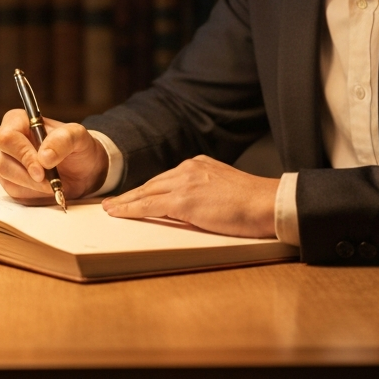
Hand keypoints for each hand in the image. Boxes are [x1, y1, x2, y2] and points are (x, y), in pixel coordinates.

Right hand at [0, 110, 109, 204]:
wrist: (81, 168)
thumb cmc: (77, 146)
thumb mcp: (78, 137)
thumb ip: (63, 140)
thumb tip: (44, 157)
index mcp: (16, 120)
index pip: (8, 138)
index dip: (23, 155)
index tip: (42, 170)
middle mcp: (3, 140)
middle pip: (2, 161)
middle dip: (28, 175)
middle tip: (50, 183)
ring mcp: (2, 161)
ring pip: (7, 178)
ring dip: (32, 186)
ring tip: (52, 184)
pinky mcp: (7, 180)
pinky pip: (13, 191)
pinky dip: (32, 193)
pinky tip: (46, 187)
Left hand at [102, 156, 278, 237]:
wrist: (267, 203)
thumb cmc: (254, 204)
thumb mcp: (226, 188)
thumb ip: (206, 191)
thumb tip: (194, 206)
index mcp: (199, 164)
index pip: (165, 178)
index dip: (147, 189)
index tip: (134, 195)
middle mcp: (189, 168)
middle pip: (152, 184)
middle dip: (131, 194)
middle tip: (112, 202)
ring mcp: (185, 183)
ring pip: (146, 193)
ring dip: (125, 202)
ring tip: (110, 209)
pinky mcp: (184, 200)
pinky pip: (148, 205)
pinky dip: (129, 209)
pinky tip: (117, 213)